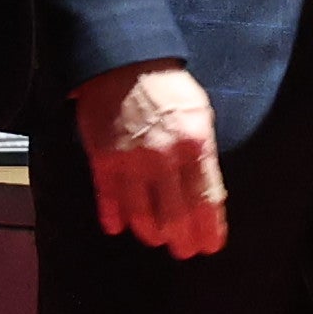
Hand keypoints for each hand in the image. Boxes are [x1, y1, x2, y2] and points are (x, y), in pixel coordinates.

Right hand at [76, 60, 226, 256]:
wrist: (124, 63)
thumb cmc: (169, 89)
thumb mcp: (200, 115)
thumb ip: (203, 154)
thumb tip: (206, 193)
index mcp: (195, 145)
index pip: (206, 199)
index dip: (209, 228)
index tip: (210, 246)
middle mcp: (164, 158)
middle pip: (175, 214)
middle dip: (182, 238)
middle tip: (184, 250)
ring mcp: (131, 162)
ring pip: (142, 214)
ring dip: (151, 232)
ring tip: (157, 238)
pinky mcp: (102, 160)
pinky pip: (108, 198)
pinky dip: (114, 216)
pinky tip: (119, 227)